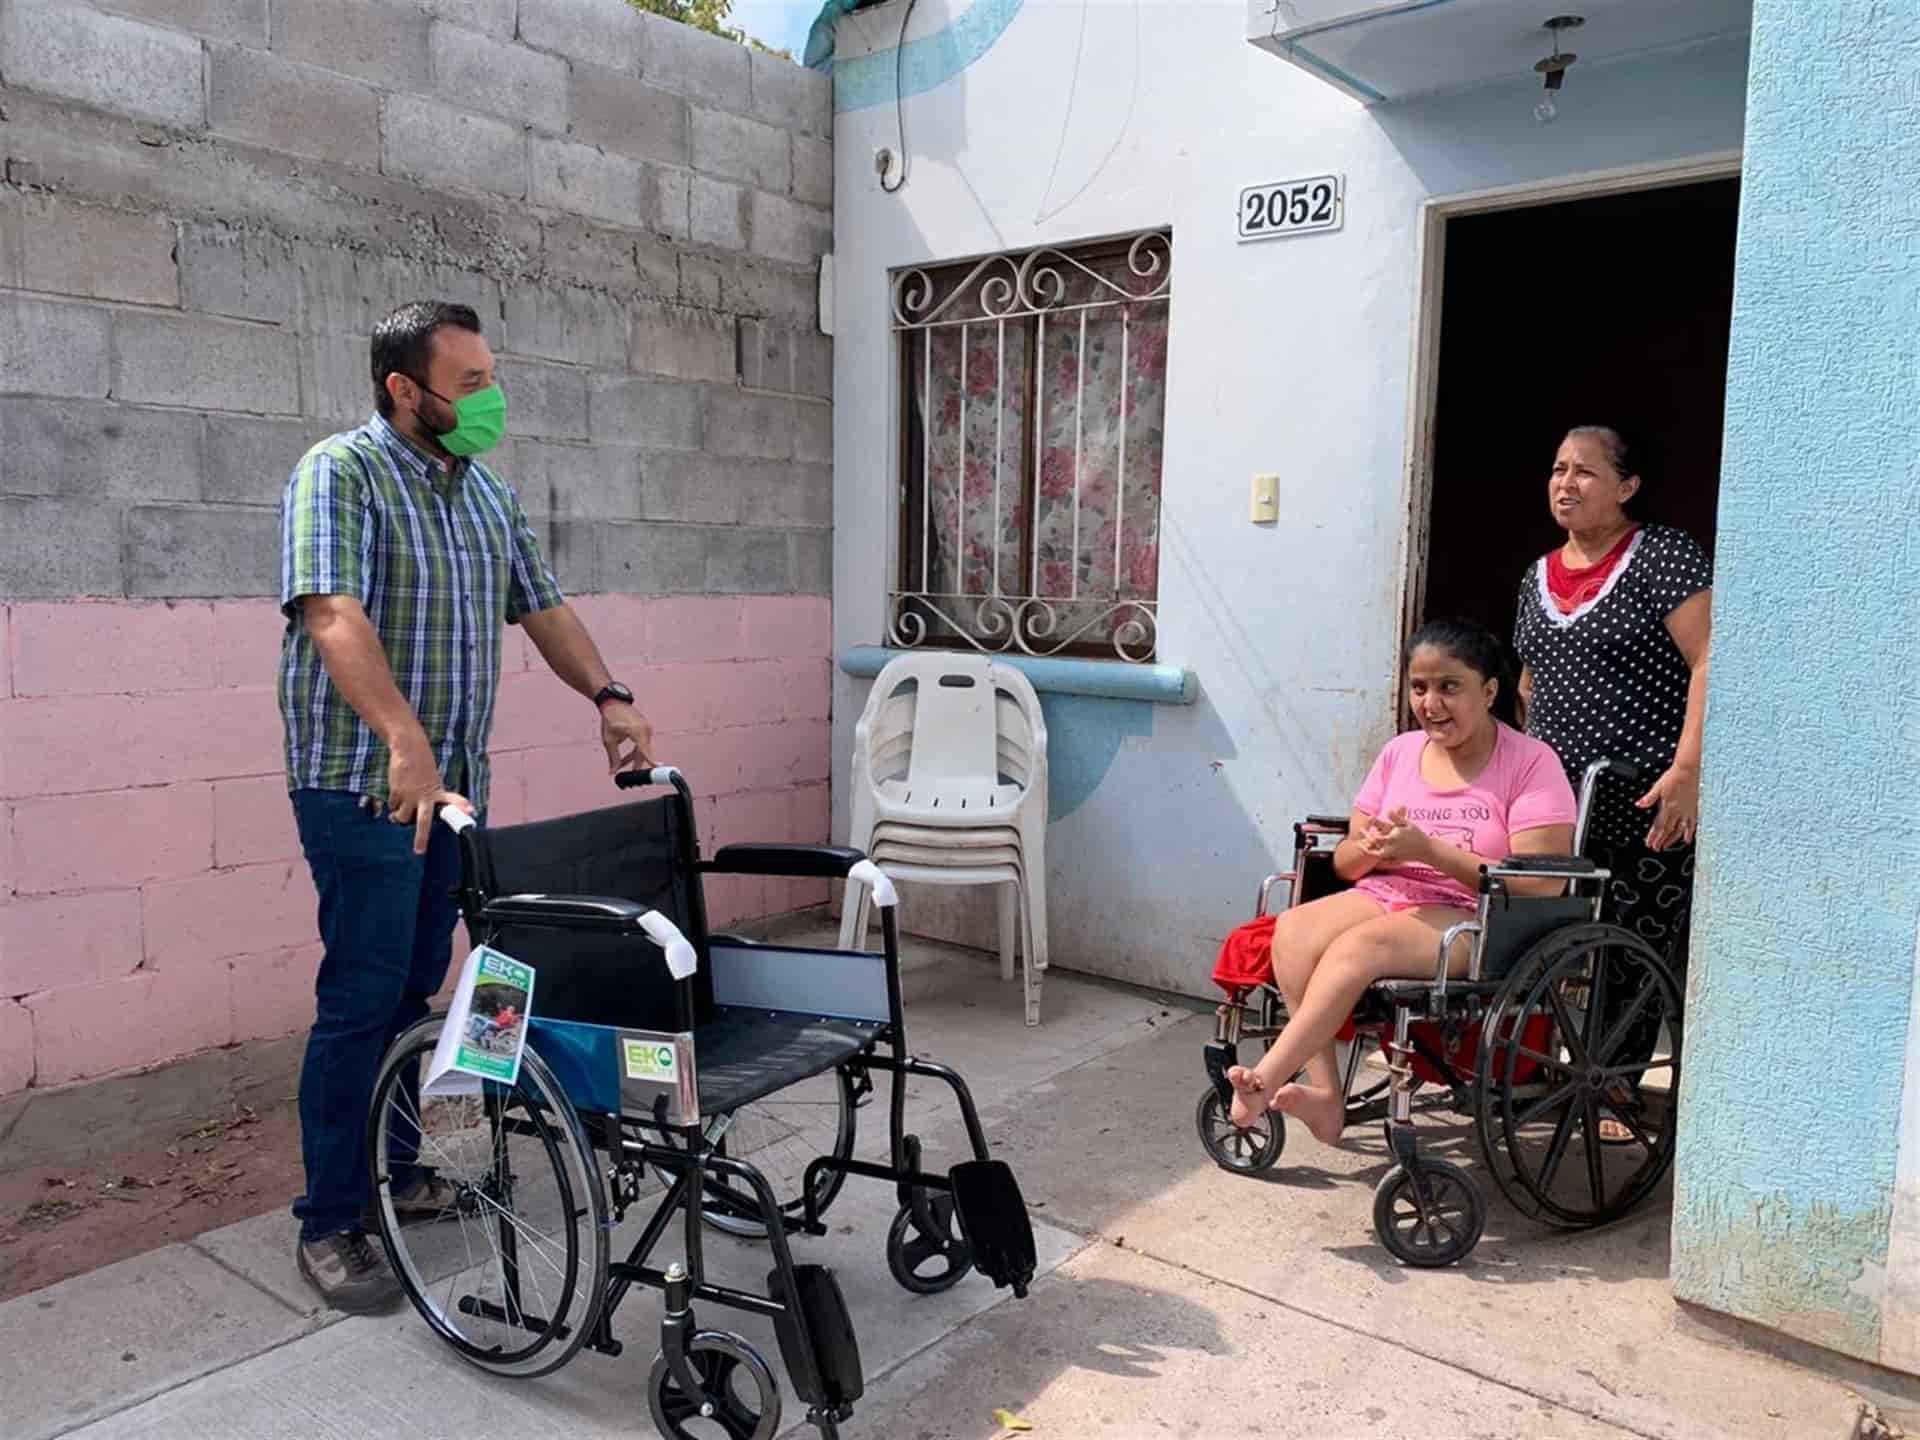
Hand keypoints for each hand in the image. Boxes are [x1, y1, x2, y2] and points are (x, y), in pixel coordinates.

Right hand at [386, 732, 458, 854]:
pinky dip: (393, 804)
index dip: (461, 806)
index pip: (452, 801)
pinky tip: (396, 796)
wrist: (409, 749)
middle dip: (421, 838)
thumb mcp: (433, 782)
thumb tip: (426, 814)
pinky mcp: (397, 792)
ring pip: (401, 817)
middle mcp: (425, 796)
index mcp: (438, 792)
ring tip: (397, 815)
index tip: (471, 811)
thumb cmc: (423, 768)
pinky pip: (392, 806)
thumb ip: (433, 797)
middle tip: (419, 851)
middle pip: (423, 821)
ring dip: (399, 818)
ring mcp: (410, 795)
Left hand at [600, 700, 654, 775]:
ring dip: (633, 758)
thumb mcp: (609, 740)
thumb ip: (613, 757)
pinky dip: (635, 750)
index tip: (657, 768)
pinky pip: (642, 743)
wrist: (613, 702)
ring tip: (621, 764)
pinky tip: (626, 757)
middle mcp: (645, 729)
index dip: (651, 761)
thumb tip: (613, 771)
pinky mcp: (645, 728)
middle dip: (636, 764)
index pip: (645, 750)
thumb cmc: (611, 718)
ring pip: (643, 749)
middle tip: (630, 776)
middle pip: (644, 752)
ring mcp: (646, 728)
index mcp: (636, 731)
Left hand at [1358, 808, 1429, 864]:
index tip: (1369, 818)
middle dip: (1366, 836)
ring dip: (1369, 848)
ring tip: (1363, 844)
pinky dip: (1376, 856)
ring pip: (1375, 853)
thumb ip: (1397, 818)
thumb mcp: (1408, 824)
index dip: (1372, 823)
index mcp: (1393, 835)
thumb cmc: (1417, 835)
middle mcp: (1391, 845)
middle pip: (1374, 842)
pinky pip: (1381, 860)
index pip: (1378, 829)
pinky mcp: (1393, 859)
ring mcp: (1392, 853)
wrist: (1426, 850)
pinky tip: (1373, 851)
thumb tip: (1387, 810)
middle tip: (1361, 831)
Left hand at [1636, 765, 1698, 849]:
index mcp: (1667, 807)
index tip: (1650, 844)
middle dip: (1660, 840)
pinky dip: (1689, 833)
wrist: (1690, 771)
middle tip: (1656, 848)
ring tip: (1666, 846)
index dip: (1654, 836)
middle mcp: (1677, 812)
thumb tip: (1639, 804)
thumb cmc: (1674, 776)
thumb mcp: (1658, 786)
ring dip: (1672, 839)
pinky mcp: (1694, 809)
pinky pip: (1692, 825)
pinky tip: (1687, 839)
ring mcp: (1687, 812)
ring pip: (1679, 830)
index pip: (1659, 825)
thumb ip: (1649, 798)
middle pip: (1667, 830)